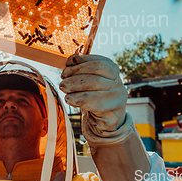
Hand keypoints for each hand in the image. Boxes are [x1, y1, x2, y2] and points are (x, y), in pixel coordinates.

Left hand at [60, 54, 151, 180]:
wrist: (107, 125)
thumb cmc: (93, 99)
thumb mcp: (88, 82)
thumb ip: (83, 70)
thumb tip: (72, 55)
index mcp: (113, 71)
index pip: (100, 61)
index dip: (83, 62)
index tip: (68, 65)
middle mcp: (118, 83)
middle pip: (96, 75)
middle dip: (76, 77)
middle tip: (63, 80)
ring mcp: (118, 98)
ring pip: (96, 89)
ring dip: (76, 88)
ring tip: (66, 90)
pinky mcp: (114, 113)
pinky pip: (97, 104)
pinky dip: (82, 101)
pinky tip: (72, 101)